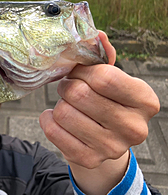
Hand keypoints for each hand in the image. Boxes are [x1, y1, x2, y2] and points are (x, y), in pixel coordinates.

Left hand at [39, 32, 159, 194]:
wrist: (105, 142)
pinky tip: (57, 119)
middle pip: (79, 94)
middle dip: (67, 86)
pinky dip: (48, 121)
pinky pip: (53, 132)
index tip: (80, 72)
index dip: (83, 71)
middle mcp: (134, 127)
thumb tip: (95, 34)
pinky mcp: (89, 160)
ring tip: (68, 104)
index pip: (103, 77)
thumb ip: (102, 56)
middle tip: (69, 88)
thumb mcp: (112, 78)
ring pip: (64, 113)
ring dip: (59, 104)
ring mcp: (112, 147)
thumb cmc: (107, 102)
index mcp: (145, 100)